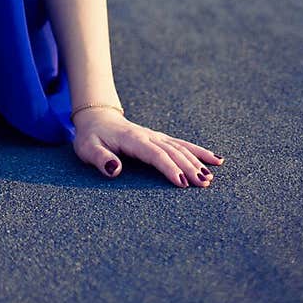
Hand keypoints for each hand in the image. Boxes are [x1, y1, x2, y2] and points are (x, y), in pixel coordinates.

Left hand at [71, 108, 224, 186]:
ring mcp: (156, 136)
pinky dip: (199, 151)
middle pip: (172, 151)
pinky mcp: (160, 139)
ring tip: (211, 176)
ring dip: (197, 161)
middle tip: (204, 184)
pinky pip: (183, 145)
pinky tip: (216, 159)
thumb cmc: (90, 137)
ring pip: (181, 148)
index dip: (168, 167)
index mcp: (132, 139)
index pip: (154, 154)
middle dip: (189, 167)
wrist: (96, 118)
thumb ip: (100, 158)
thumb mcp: (87, 148)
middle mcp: (148, 136)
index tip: (181, 182)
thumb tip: (115, 170)